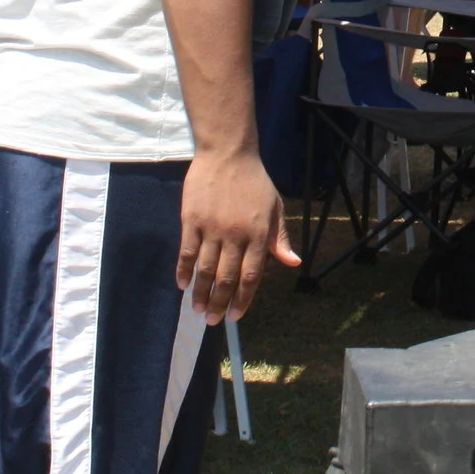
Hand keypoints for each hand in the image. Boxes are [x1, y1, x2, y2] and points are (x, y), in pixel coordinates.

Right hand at [176, 146, 300, 323]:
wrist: (228, 153)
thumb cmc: (254, 181)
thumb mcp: (275, 207)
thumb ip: (280, 238)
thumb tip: (293, 264)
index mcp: (259, 234)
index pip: (251, 275)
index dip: (244, 299)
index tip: (236, 316)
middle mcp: (236, 234)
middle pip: (226, 278)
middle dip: (220, 303)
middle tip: (213, 321)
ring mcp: (212, 227)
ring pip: (205, 269)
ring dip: (201, 292)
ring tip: (198, 309)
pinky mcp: (192, 219)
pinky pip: (187, 251)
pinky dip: (183, 271)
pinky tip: (182, 285)